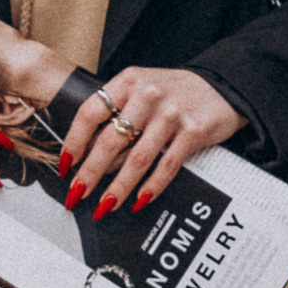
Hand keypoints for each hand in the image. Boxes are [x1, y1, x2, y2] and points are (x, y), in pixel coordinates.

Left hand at [60, 67, 244, 217]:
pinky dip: (151, 187)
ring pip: (137, 159)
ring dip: (118, 187)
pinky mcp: (193, 131)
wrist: (222, 87)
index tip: (65, 165)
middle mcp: (147, 94)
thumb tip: (88, 157)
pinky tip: (139, 200)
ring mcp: (171, 113)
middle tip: (78, 194)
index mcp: (127, 81)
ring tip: (105, 205)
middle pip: (110, 140)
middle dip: (90, 173)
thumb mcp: (140, 91)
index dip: (73, 142)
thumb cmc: (174, 93)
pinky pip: (166, 166)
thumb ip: (116, 115)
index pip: (90, 113)